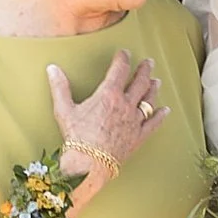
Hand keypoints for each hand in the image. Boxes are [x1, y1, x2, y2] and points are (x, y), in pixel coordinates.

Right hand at [48, 50, 165, 179]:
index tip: (124, 53)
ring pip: (149, 100)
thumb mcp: (64, 109)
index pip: (120, 70)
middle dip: (145, 70)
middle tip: (148, 63)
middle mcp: (126, 105)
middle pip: (140, 82)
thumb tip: (52, 68)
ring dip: (153, 89)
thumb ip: (60, 87)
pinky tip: (165, 110)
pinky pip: (154, 123)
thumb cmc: (76, 137)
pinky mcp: (139, 136)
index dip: (123, 59)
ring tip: (156, 81)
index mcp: (109, 95)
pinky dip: (160, 116)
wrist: (89, 164)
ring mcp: (135, 121)